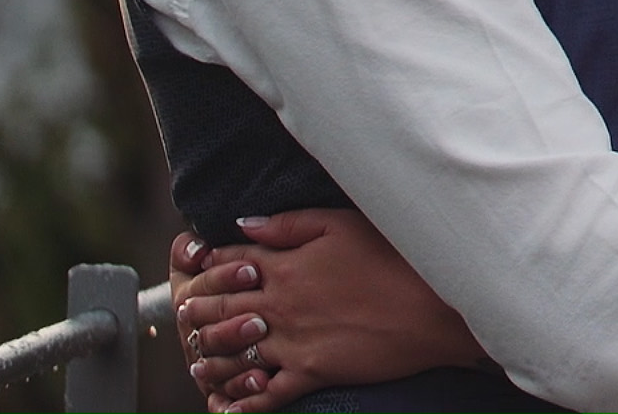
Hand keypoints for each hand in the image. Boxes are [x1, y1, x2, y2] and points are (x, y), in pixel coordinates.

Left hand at [171, 209, 483, 412]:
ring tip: (198, 362)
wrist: (433, 308)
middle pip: (220, 308)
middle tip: (185, 314)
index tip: (196, 267)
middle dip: (197, 310)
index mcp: (284, 265)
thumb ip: (289, 223)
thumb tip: (242, 223)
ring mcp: (291, 342)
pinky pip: (265, 395)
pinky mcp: (310, 373)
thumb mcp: (342, 224)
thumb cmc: (393, 258)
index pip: (229, 262)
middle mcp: (278, 304)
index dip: (207, 264)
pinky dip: (242, 403)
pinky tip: (229, 408)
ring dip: (210, 359)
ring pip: (232, 353)